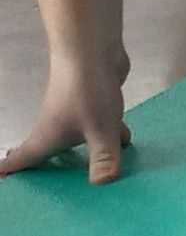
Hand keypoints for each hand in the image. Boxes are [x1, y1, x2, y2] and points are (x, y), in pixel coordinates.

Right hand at [4, 51, 130, 184]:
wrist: (92, 51)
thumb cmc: (87, 92)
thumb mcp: (100, 129)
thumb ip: (104, 157)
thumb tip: (101, 185)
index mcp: (46, 137)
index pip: (22, 158)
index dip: (8, 170)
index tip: (1, 180)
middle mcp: (55, 128)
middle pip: (44, 152)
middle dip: (40, 167)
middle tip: (37, 184)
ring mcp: (74, 115)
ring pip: (74, 142)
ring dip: (77, 156)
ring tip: (82, 173)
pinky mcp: (93, 105)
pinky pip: (96, 129)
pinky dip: (105, 139)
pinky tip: (124, 145)